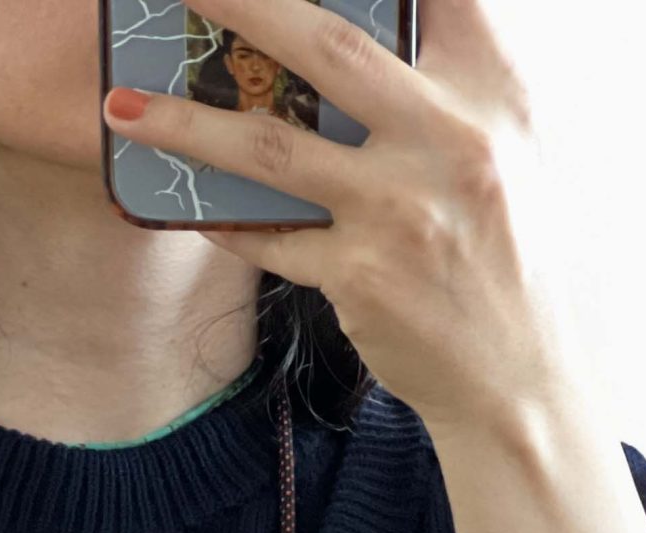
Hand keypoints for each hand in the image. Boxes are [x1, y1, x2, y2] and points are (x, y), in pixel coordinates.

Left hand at [102, 0, 584, 446]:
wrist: (526, 383)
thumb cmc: (519, 257)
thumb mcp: (518, 149)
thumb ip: (458, 84)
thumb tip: (394, 25)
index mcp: (497, 90)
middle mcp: (451, 138)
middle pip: (328, 43)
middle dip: (243, 2)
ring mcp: (400, 210)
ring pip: (271, 147)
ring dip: (185, 122)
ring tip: (119, 103)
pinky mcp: (361, 277)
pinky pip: (270, 238)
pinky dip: (221, 218)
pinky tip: (178, 202)